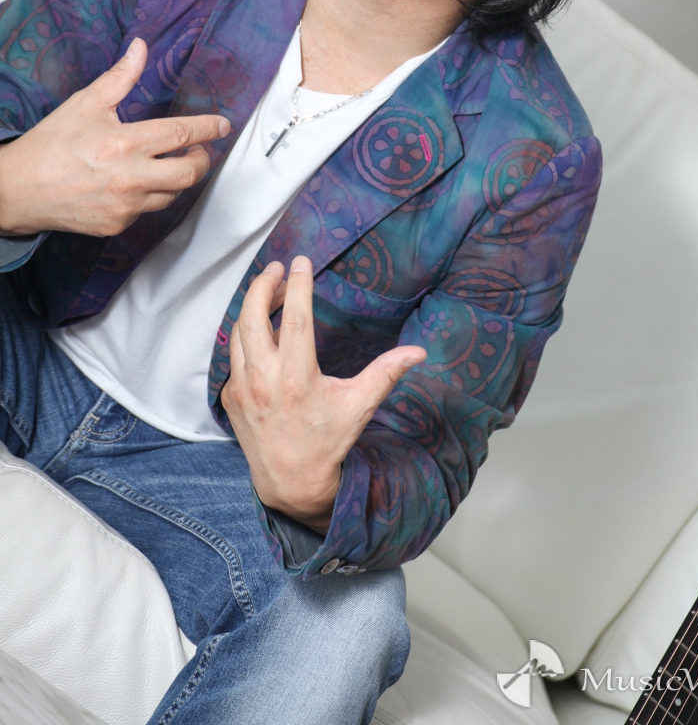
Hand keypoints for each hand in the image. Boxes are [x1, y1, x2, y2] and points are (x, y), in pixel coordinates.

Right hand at [0, 37, 229, 235]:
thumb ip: (121, 77)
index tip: (223, 125)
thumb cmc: (51, 144)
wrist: (17, 190)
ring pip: (173, 195)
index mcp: (126, 143)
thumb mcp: (86, 103)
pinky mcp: (117, 225)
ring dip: (178, 179)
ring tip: (170, 164)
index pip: (183, 133)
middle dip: (203, 159)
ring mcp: (126, 206)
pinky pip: (148, 211)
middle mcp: (131, 178)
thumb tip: (141, 48)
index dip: (209, 128)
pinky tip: (137, 183)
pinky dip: (150, 196)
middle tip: (199, 149)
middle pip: (190, 172)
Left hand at [222, 256, 426, 533]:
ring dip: (251, 307)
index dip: (297, 285)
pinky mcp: (230, 397)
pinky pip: (234, 357)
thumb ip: (386, 373)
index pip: (294, 317)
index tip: (301, 261)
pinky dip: (245, 337)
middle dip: (262, 285)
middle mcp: (263, 379)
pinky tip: (261, 330)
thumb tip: (419, 352)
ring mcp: (242, 388)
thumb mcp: (359, 406)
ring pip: (238, 333)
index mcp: (297, 377)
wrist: (291, 482)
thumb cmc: (328, 441)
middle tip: (277, 268)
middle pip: (252, 316)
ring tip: (270, 290)